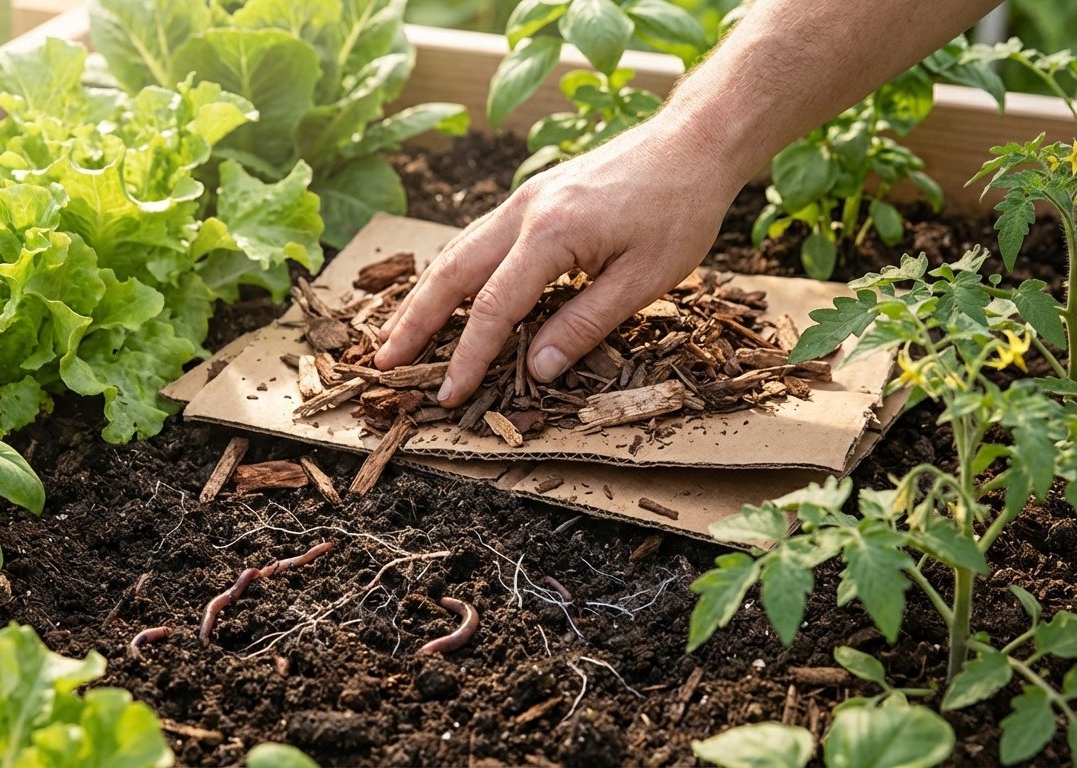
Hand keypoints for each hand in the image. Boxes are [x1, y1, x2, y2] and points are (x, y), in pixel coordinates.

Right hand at [373, 116, 743, 406]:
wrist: (694, 142)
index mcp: (550, 234)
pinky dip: (451, 273)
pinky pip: (477, 239)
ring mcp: (523, 201)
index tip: (447, 395)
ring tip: (396, 335)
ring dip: (423, 296)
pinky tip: (444, 294)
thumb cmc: (679, 208)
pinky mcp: (532, 198)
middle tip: (382, 363)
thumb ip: (586, 325)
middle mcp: (523, 213)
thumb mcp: (644, 280)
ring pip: (456, 253)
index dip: (467, 356)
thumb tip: (539, 369)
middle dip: (414, 322)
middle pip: (451, 273)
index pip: (493, 308)